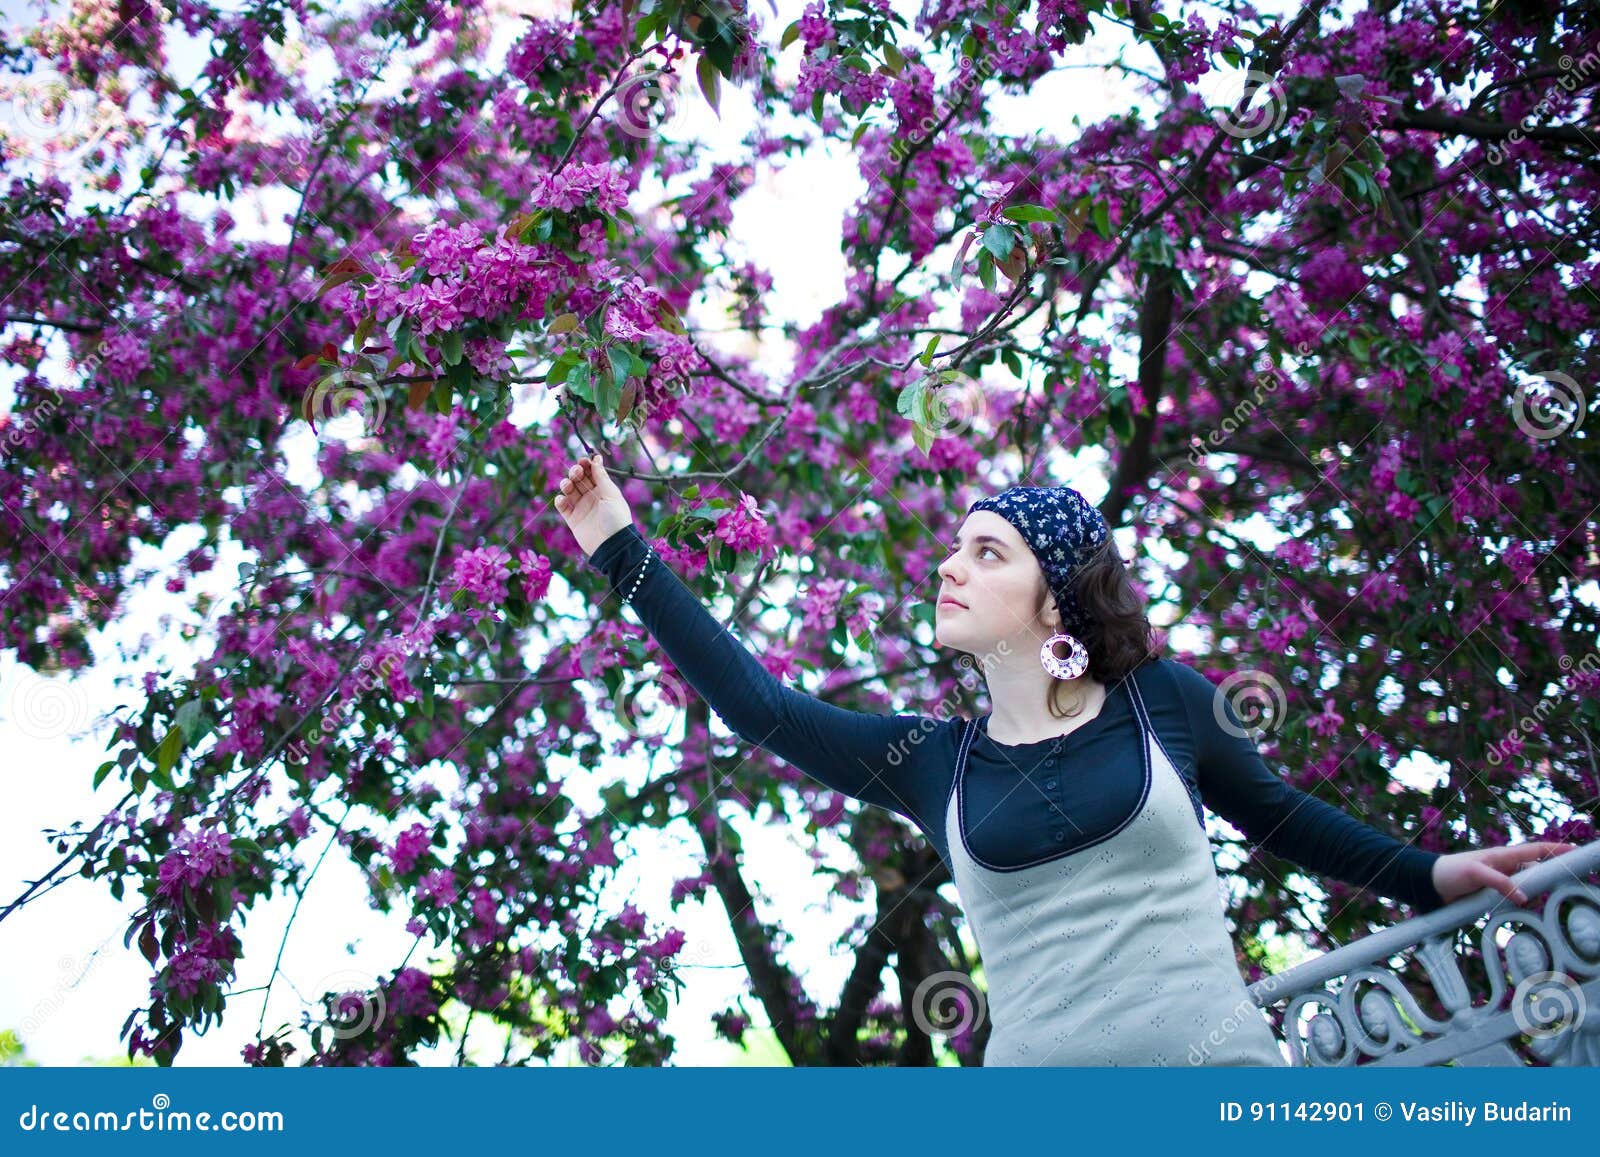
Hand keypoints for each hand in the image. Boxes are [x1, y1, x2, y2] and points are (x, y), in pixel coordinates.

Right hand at [551, 452, 633, 558]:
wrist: (612, 545)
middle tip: (576, 472)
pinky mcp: (573, 519)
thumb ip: (601, 477)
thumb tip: (597, 458)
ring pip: (570, 490)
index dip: (586, 465)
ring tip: (568, 485)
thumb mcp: (611, 494)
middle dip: (576, 472)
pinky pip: (563, 506)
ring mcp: (582, 508)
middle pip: (579, 479)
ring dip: (566, 484)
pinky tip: (563, 500)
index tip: (583, 460)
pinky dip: (560, 501)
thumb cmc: (616, 518)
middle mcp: (592, 497)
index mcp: (604, 490)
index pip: (592, 473)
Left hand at [1431, 841, 1578, 906]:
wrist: (1430, 885)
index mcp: (1503, 856)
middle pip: (1537, 872)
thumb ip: (1499, 883)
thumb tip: (1523, 898)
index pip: (1535, 850)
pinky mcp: (1495, 896)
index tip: (1575, 851)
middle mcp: (1506, 868)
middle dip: (1548, 880)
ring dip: (1533, 896)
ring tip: (1531, 903)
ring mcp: (1501, 882)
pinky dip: (1521, 906)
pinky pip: (1515, 901)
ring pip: (1528, 889)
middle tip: (1555, 888)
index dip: (1556, 850)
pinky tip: (1520, 911)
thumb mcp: (1475, 873)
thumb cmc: (1450, 871)